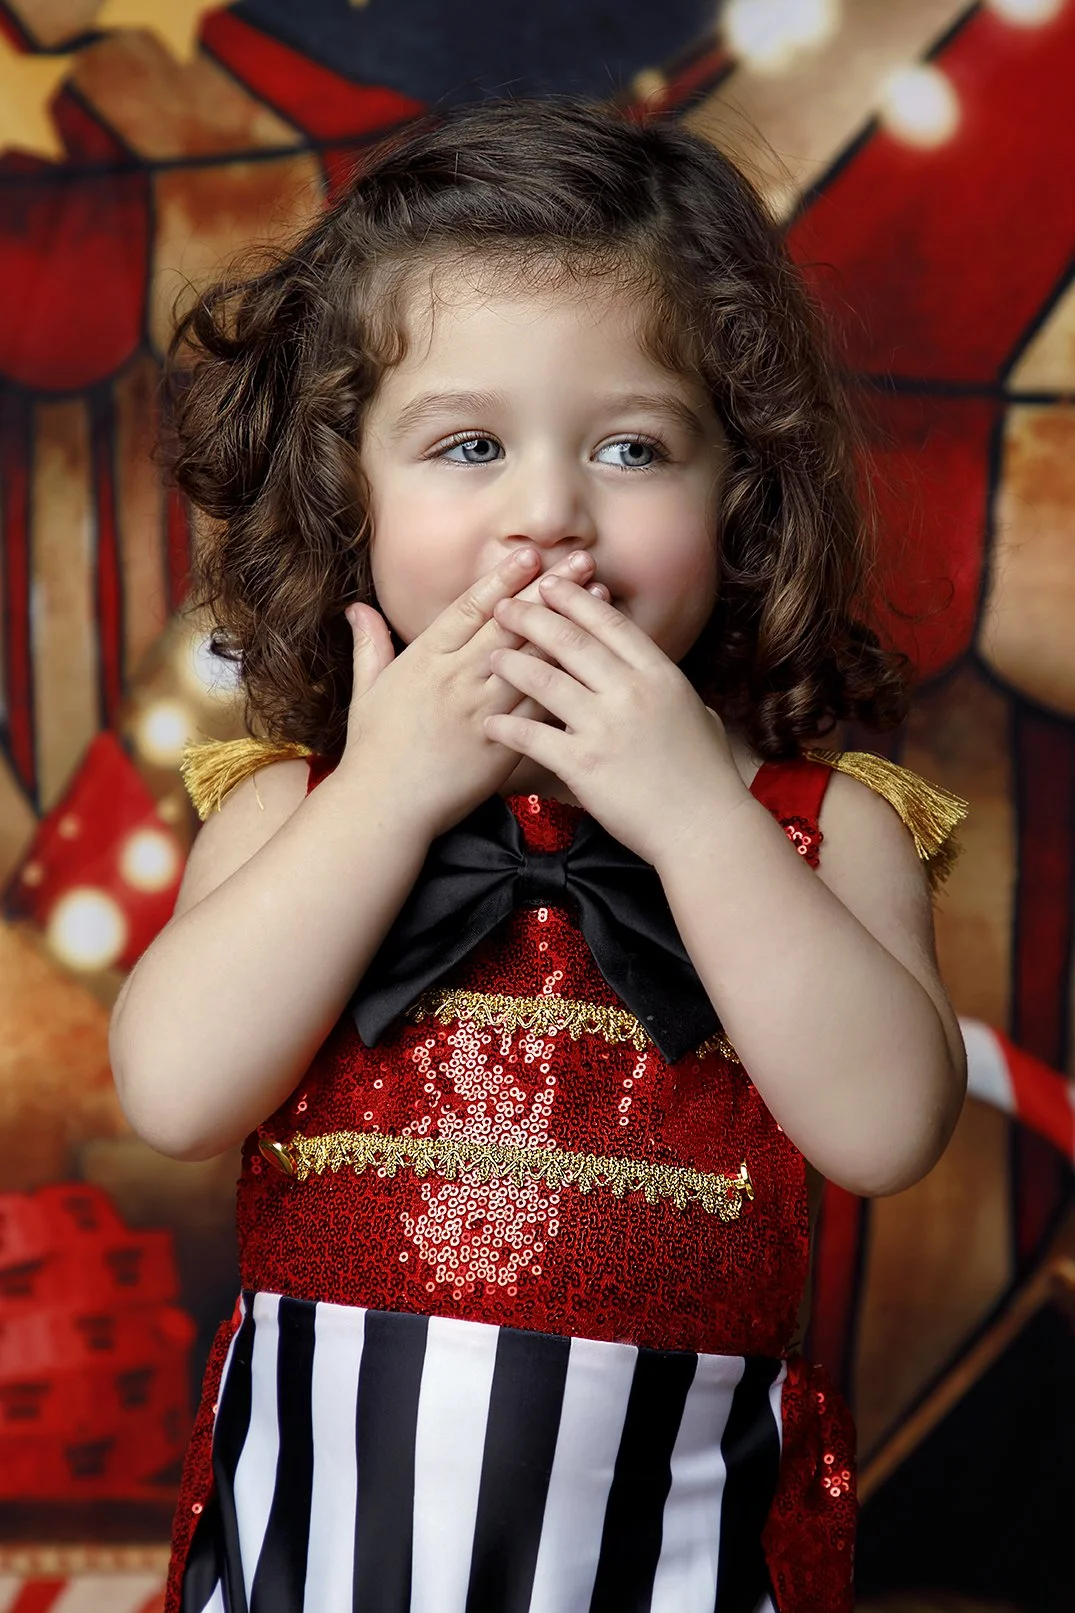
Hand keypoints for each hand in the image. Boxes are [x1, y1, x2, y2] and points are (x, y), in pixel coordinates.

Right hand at [338, 550, 607, 837]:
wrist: (383, 808)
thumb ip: (369, 646)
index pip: (470, 608)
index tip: (531, 554)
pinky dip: (569, 680)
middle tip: (582, 561)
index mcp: (424, 659)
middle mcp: (456, 677)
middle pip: (512, 624)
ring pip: (534, 659)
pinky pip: (540, 707)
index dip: (503, 578)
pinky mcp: (501, 744)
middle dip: (550, 590)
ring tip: (599, 600)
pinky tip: (596, 663)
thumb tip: (357, 608)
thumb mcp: (365, 691)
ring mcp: (481, 710)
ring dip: (570, 627)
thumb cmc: (372, 751)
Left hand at [486, 576, 746, 864]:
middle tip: (505, 606)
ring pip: (545, 681)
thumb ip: (673, 691)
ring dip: (512, 663)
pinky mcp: (583, 765)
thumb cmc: (706, 778)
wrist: (703, 828)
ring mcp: (605, 727)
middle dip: (532, 618)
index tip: (550, 584)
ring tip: (490, 655)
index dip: (576, 600)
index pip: (610, 625)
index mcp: (659, 675)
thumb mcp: (699, 716)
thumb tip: (662, 678)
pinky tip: (489, 722)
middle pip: (571, 641)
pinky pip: (533, 737)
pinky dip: (506, 728)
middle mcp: (630, 693)